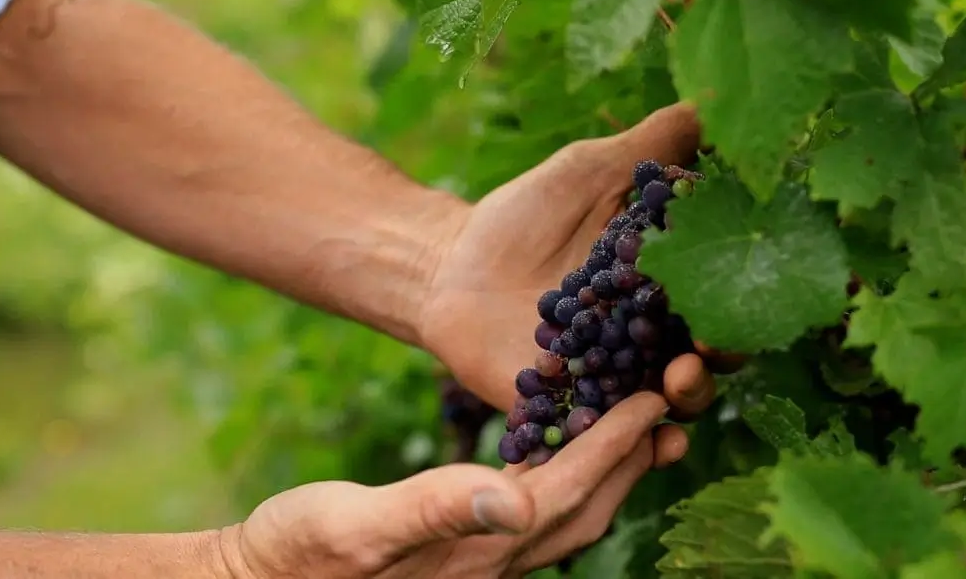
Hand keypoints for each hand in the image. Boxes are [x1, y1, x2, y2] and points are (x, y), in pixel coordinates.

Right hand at [219, 392, 669, 578]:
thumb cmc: (295, 554)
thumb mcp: (355, 526)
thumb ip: (433, 510)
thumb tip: (515, 500)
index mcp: (474, 550)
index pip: (564, 492)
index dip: (612, 448)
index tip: (651, 403)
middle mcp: (488, 563)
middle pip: (582, 512)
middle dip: (631, 464)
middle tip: (670, 414)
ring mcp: (476, 564)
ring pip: (563, 519)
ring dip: (607, 476)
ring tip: (637, 435)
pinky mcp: (458, 556)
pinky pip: (531, 518)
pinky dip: (561, 483)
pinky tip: (555, 459)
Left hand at [418, 103, 731, 465]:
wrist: (450, 266)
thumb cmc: (524, 214)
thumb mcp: (588, 170)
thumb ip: (650, 147)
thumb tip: (713, 101)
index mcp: (670, 280)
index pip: (729, 292)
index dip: (754, 295)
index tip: (767, 289)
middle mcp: (655, 333)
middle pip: (712, 354)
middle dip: (723, 354)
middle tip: (712, 344)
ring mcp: (618, 378)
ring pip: (670, 401)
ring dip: (687, 397)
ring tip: (678, 382)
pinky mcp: (577, 411)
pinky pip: (614, 436)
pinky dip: (638, 443)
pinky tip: (653, 442)